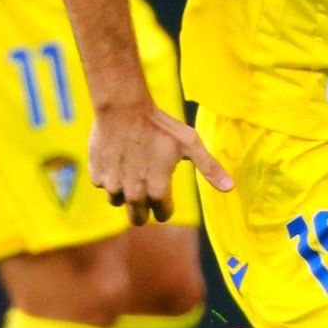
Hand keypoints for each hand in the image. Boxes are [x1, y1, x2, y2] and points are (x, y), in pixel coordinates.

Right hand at [89, 96, 232, 224]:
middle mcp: (134, 194)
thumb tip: (230, 188)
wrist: (123, 108)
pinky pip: (104, 185)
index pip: (163, 215)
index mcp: (158, 190)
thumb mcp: (190, 143)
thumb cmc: (161, 126)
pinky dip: (111, 177)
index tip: (166, 191)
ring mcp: (113, 186)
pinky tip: (118, 159)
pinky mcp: (97, 176)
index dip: (167, 205)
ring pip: (119, 202)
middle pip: (138, 219)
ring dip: (126, 193)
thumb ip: (209, 168)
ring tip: (133, 169)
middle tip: (148, 188)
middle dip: (145, 209)